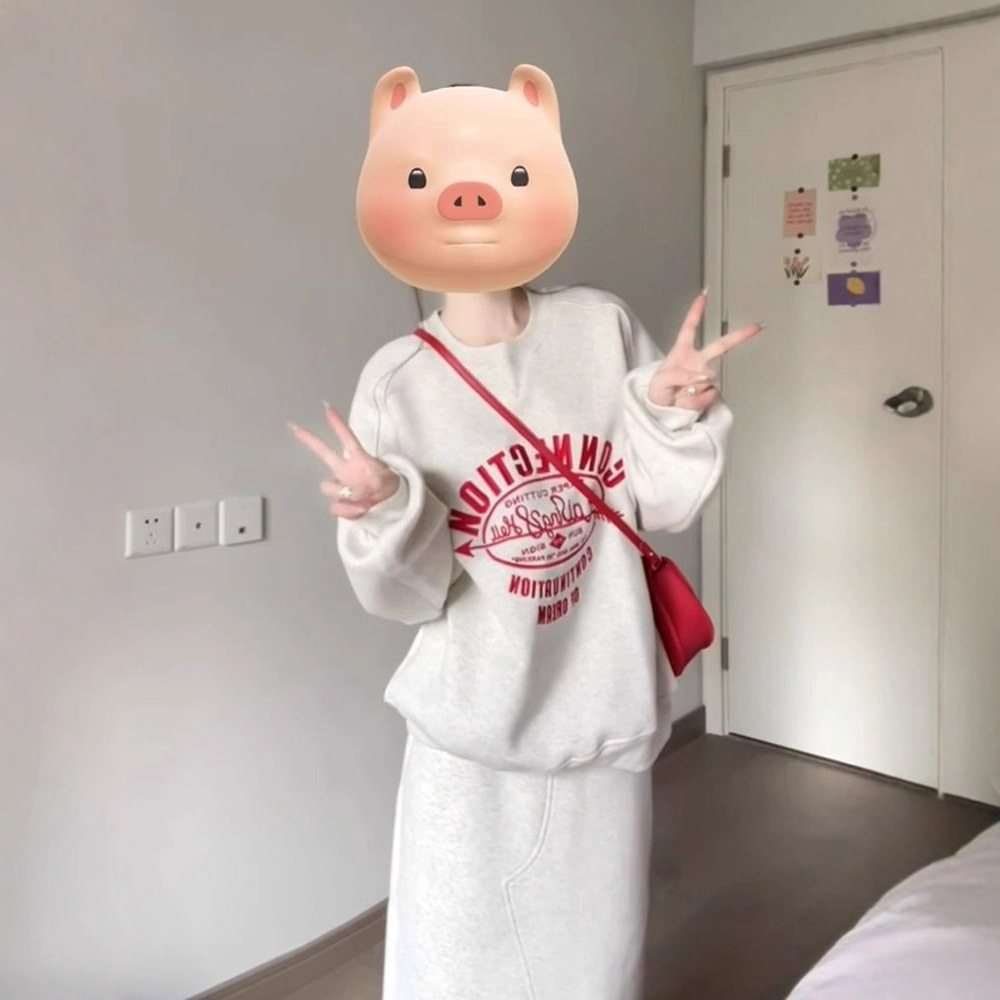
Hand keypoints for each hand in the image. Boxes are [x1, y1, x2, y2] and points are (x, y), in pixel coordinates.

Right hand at [290, 402, 400, 519]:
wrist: (390, 505)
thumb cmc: (387, 488)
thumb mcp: (387, 484)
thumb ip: (374, 485)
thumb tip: (358, 501)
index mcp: (359, 460)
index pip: (347, 439)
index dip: (338, 424)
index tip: (326, 406)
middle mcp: (345, 470)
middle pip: (324, 452)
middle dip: (310, 440)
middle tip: (293, 426)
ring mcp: (342, 485)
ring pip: (328, 488)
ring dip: (345, 495)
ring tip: (366, 499)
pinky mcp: (342, 503)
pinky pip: (336, 507)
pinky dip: (349, 511)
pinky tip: (362, 510)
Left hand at [648, 292, 762, 410]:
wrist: (661, 415)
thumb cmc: (657, 395)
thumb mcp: (660, 381)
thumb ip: (679, 375)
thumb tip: (703, 376)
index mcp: (682, 354)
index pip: (689, 329)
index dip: (696, 312)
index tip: (703, 297)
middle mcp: (697, 363)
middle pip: (721, 346)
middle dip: (739, 336)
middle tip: (756, 327)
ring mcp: (705, 378)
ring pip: (710, 379)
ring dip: (694, 389)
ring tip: (680, 396)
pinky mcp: (711, 394)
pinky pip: (711, 395)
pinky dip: (698, 401)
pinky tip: (687, 403)